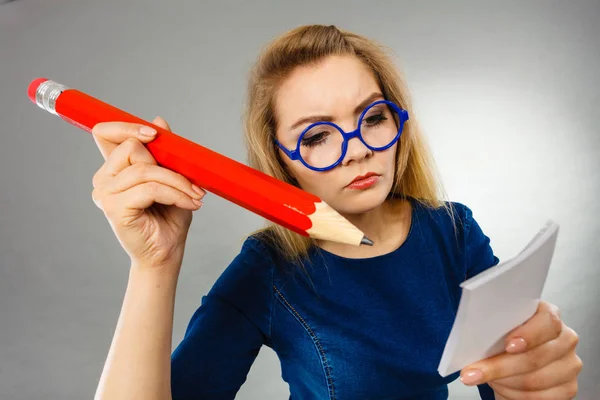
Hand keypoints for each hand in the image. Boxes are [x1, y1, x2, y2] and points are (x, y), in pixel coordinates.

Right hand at [90, 117, 205, 271]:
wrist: (166, 253)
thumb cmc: (168, 218)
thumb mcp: (171, 178)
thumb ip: (163, 152)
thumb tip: (158, 120)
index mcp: (113, 169)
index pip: (105, 133)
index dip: (127, 126)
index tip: (155, 134)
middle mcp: (103, 179)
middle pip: (131, 147)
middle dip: (168, 162)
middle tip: (193, 182)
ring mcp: (105, 194)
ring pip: (145, 169)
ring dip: (178, 182)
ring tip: (196, 196)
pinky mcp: (114, 208)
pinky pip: (150, 189)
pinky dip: (176, 194)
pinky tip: (190, 204)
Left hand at [460, 301, 581, 398]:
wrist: (514, 363)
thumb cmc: (505, 341)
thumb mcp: (500, 328)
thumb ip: (496, 325)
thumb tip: (476, 333)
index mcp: (549, 315)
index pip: (547, 320)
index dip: (528, 334)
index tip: (507, 345)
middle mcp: (565, 338)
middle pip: (536, 356)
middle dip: (499, 366)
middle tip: (472, 372)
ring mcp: (569, 363)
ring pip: (535, 379)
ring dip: (503, 381)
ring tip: (484, 378)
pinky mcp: (568, 387)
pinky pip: (540, 396)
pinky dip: (514, 394)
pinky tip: (502, 387)